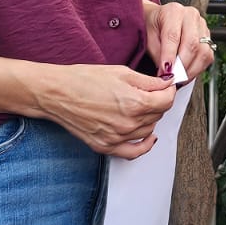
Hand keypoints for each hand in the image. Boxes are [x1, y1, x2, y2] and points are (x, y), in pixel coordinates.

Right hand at [31, 63, 176, 158]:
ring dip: (150, 118)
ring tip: (140, 106)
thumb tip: (167, 84)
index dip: (169, 90)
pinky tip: (149, 137)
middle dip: (158, 102)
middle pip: (158, 115)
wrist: (56, 94)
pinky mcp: (106, 147)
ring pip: (149, 130)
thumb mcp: (121, 72)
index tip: (166, 86)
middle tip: (151, 92)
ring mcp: (117, 138)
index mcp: (135, 102)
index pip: (167, 100)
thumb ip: (148, 82)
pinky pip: (134, 152)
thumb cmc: (83, 79)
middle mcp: (128, 123)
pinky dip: (144, 145)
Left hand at [143, 0, 215, 79]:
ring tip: (178, 79)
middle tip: (172, 78)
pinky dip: (197, 69)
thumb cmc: (152, 27)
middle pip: (192, 44)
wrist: (158, 20)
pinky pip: (208, 57)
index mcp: (173, 11)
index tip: (165, 72)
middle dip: (181, 66)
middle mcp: (191, 15)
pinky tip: (186, 73)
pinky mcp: (208, 38)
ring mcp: (202, 26)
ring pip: (203, 52)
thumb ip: (157, 53)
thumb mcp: (147, 37)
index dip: (169, 56)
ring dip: (191, 70)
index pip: (173, 36)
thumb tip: (167, 71)